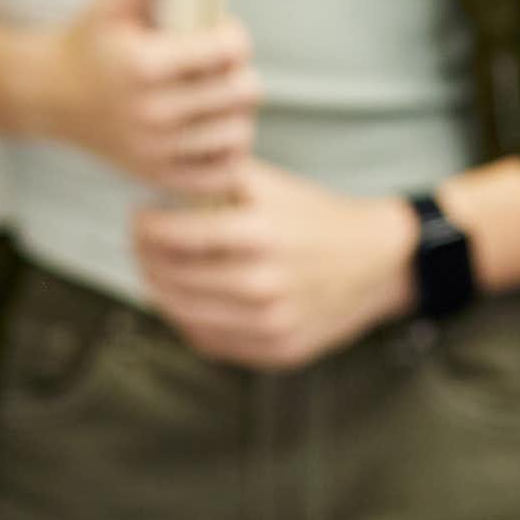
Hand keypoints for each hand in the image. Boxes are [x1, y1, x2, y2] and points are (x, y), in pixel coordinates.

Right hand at [28, 0, 259, 197]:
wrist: (46, 95)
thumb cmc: (90, 39)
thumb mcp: (114, 0)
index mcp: (144, 66)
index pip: (229, 50)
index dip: (233, 36)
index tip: (218, 32)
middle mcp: (150, 113)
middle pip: (243, 92)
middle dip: (239, 72)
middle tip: (221, 67)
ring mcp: (153, 150)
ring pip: (238, 133)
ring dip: (237, 112)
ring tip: (219, 97)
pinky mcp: (154, 175)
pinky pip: (221, 175)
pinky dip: (228, 154)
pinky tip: (213, 131)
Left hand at [133, 161, 417, 369]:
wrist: (380, 260)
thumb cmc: (320, 217)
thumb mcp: (278, 186)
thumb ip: (225, 175)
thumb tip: (168, 169)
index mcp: (262, 233)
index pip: (177, 234)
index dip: (147, 226)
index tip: (139, 216)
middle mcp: (264, 283)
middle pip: (173, 276)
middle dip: (146, 257)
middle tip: (140, 243)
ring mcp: (270, 322)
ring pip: (184, 312)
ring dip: (160, 290)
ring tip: (156, 270)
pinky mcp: (276, 350)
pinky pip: (210, 340)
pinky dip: (188, 319)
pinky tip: (187, 299)